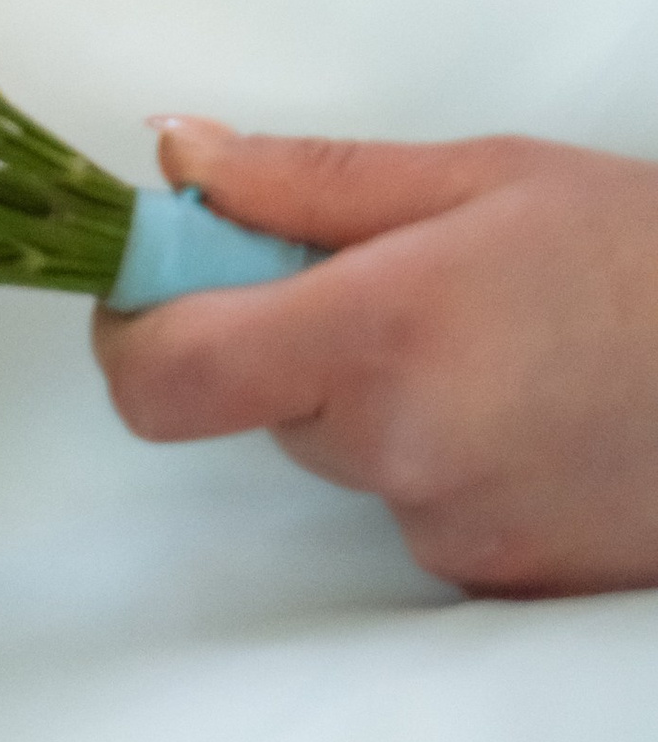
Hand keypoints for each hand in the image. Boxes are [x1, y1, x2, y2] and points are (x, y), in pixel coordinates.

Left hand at [94, 119, 657, 595]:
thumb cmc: (647, 255)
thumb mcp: (481, 176)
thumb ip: (308, 182)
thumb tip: (177, 157)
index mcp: (377, 338)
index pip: (164, 377)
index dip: (135, 327)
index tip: (160, 278)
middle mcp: (400, 454)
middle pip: (257, 404)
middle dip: (289, 339)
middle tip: (393, 276)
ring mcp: (454, 535)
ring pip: (344, 454)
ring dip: (378, 398)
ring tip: (500, 341)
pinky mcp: (502, 584)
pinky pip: (419, 507)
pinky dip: (446, 457)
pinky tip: (535, 408)